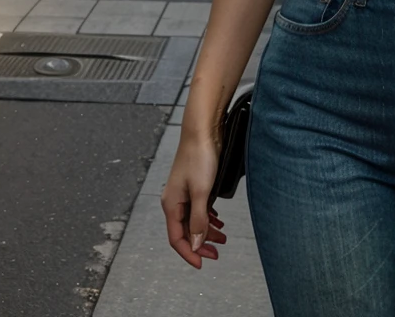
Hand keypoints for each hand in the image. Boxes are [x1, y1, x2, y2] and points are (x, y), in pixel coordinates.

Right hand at [161, 133, 226, 268]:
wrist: (203, 130)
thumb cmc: (199, 157)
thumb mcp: (202, 192)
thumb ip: (198, 220)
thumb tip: (196, 244)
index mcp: (171, 204)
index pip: (176, 238)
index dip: (189, 253)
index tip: (203, 264)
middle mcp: (175, 200)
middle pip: (185, 231)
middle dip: (201, 244)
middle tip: (217, 254)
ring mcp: (184, 193)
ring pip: (194, 220)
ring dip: (207, 231)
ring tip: (224, 237)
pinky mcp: (193, 184)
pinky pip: (198, 208)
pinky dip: (208, 217)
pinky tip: (218, 220)